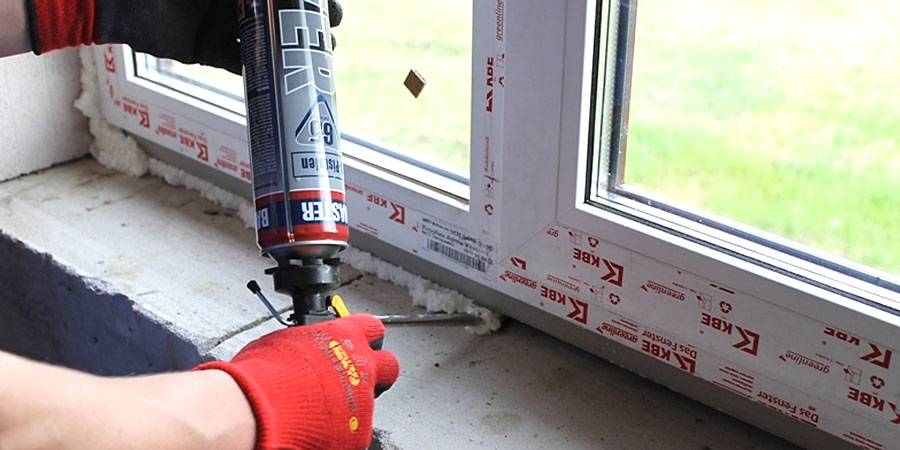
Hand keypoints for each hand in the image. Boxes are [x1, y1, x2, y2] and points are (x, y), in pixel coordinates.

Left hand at [27, 0, 342, 73]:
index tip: (330, 9)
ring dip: (292, 51)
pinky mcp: (205, 51)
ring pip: (266, 40)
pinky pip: (241, 64)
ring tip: (316, 60)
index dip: (309, 0)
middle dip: (307, 25)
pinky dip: (263, 71)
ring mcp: (219, 25)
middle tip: (329, 34)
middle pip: (280, 15)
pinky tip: (285, 77)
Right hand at [195, 315, 399, 449]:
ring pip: (371, 401)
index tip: (355, 344)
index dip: (364, 338)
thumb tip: (303, 348)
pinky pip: (356, 430)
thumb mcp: (284, 342)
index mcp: (345, 335)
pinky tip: (319, 429)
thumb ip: (308, 344)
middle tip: (352, 380)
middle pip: (389, 365)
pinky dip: (341, 431)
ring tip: (325, 409)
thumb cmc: (263, 375)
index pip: (372, 327)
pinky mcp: (359, 433)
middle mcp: (362, 365)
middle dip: (374, 372)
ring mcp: (364, 400)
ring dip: (354, 403)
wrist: (258, 411)